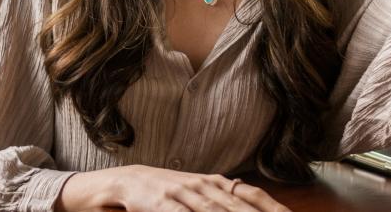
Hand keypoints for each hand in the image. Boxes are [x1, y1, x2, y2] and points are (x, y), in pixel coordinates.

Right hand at [60, 165, 290, 211]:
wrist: (120, 183)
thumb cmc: (160, 192)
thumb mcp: (193, 191)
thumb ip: (218, 193)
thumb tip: (241, 189)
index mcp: (214, 184)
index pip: (249, 197)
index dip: (270, 207)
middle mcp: (202, 186)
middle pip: (236, 207)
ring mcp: (181, 194)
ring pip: (211, 211)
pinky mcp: (159, 204)